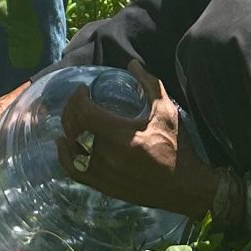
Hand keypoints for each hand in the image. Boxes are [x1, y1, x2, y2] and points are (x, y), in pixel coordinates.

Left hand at [57, 56, 221, 220]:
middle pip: (75, 128)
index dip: (78, 98)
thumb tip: (132, 63)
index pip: (84, 113)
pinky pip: (76, 171)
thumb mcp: (166, 111)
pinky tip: (64, 144)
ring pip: (72, 149)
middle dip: (72, 110)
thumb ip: (149, 83)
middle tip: (78, 101)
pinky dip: (66, 157)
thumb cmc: (178, 147)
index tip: (84, 90)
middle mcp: (108, 156)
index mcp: (121, 135)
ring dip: (68, 130)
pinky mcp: (105, 187)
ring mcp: (104, 174)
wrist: (186, 187)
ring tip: (72, 119)